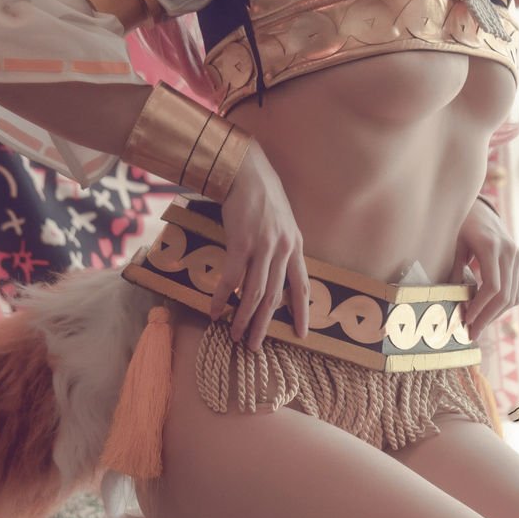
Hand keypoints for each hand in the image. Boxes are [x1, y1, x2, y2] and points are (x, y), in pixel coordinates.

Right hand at [211, 143, 309, 349]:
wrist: (245, 171)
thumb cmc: (261, 196)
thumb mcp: (282, 222)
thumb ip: (282, 247)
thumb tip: (275, 271)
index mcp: (296, 246)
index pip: (302, 287)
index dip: (302, 313)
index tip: (302, 335)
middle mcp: (283, 250)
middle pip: (274, 298)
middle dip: (264, 325)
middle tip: (254, 346)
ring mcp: (262, 247)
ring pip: (254, 294)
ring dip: (243, 318)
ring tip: (234, 334)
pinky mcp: (241, 243)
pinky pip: (231, 279)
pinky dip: (222, 297)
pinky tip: (215, 310)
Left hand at [446, 195, 518, 339]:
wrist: (480, 209)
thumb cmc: (461, 225)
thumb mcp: (454, 245)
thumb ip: (454, 271)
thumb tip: (448, 302)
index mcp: (492, 247)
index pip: (492, 287)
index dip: (480, 307)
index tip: (466, 320)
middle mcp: (509, 252)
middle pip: (504, 296)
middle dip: (487, 318)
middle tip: (472, 333)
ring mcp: (518, 257)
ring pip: (513, 297)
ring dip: (495, 315)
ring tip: (478, 327)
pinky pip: (515, 291)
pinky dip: (503, 306)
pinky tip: (488, 314)